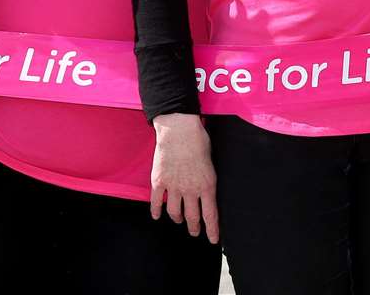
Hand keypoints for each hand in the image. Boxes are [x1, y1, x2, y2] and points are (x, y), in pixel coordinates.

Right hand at [149, 113, 218, 243]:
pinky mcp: (159, 181)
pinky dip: (156, 211)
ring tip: (179, 220)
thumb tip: (207, 190)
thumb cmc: (199, 141)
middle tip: (194, 232)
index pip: (210, 215)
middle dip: (194, 228)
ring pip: (174, 212)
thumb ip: (208, 179)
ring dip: (177, 218)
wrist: (179, 129)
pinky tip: (157, 216)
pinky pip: (156, 202)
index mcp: (207, 186)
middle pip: (192, 217)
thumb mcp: (211, 162)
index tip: (213, 240)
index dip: (212, 230)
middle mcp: (190, 190)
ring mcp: (173, 187)